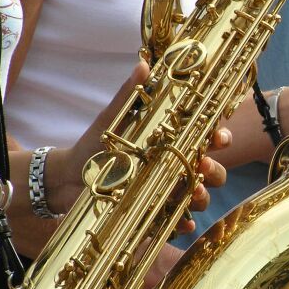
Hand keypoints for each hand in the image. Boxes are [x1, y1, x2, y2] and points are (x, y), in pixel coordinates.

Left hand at [46, 62, 229, 229]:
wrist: (68, 178)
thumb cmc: (95, 145)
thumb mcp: (113, 119)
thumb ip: (130, 94)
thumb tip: (143, 64)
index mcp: (173, 144)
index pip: (207, 140)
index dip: (219, 138)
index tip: (219, 138)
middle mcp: (176, 168)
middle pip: (212, 171)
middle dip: (215, 170)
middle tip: (203, 166)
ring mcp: (167, 192)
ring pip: (200, 197)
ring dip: (203, 197)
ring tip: (193, 193)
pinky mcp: (154, 214)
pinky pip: (177, 223)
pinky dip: (183, 224)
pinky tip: (183, 223)